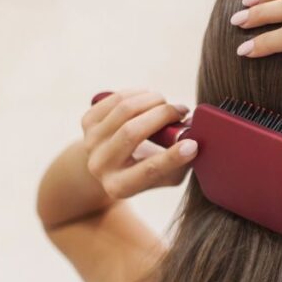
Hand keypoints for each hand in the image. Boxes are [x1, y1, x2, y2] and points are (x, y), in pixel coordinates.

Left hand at [81, 91, 196, 198]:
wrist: (111, 166)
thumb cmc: (149, 170)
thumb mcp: (167, 176)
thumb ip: (182, 163)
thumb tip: (195, 139)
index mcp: (120, 187)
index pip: (148, 171)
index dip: (172, 157)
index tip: (194, 144)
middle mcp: (100, 166)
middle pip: (131, 133)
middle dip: (162, 116)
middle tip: (182, 111)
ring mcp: (90, 142)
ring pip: (123, 110)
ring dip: (152, 100)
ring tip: (167, 103)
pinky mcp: (86, 123)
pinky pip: (115, 99)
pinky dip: (138, 94)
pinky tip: (150, 97)